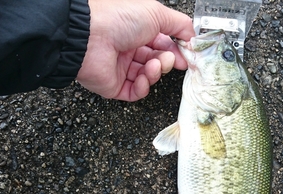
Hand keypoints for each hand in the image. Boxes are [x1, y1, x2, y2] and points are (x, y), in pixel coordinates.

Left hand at [76, 0, 194, 100]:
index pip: (163, 43)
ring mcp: (121, 67)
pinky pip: (136, 92)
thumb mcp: (156, 13)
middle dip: (167, 62)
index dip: (176, 50)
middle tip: (170, 60)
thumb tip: (193, 37)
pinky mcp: (114, 86)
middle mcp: (128, 48)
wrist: (89, 37)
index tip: (188, 55)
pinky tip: (143, 77)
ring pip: (148, 77)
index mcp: (137, 29)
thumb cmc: (117, 19)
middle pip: (157, 61)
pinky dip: (144, 86)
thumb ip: (179, 24)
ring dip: (156, 72)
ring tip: (154, 66)